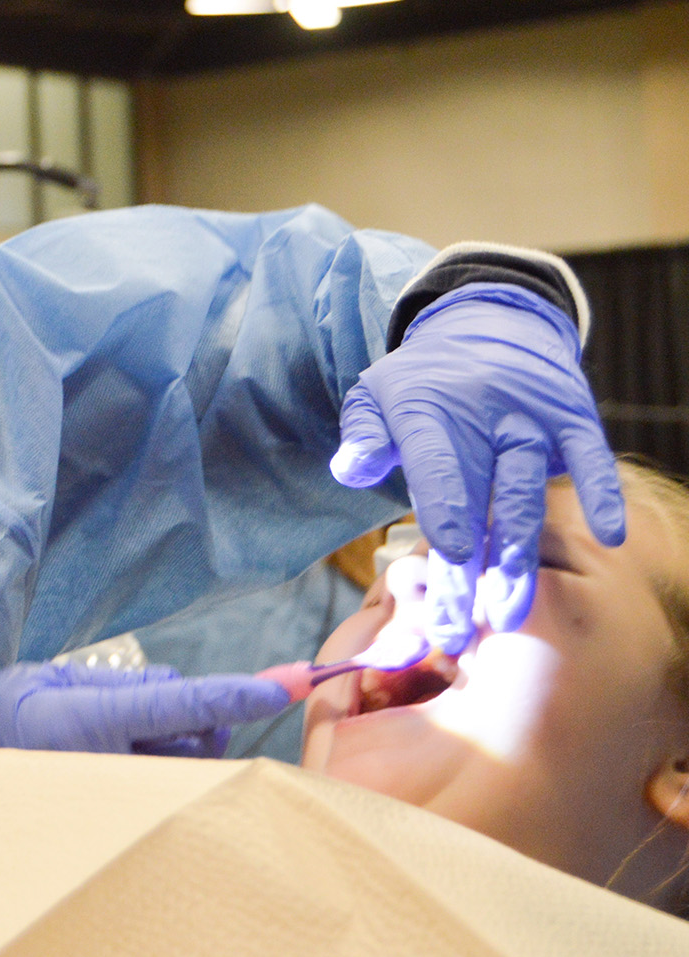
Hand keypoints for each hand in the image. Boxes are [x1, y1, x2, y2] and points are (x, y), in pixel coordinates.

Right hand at [0, 661, 290, 782]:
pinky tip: (118, 761)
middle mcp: (108, 767)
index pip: (179, 704)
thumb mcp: (36, 681)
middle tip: (151, 705)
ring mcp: (113, 800)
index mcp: (84, 722)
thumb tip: (174, 688)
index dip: (236, 692)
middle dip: (199, 716)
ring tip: (115, 735)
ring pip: (184, 764)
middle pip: (196, 737)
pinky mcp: (114, 820)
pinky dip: (159, 765)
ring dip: (176, 742)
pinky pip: (162, 787)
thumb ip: (112, 684)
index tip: (287, 681)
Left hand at [332, 283, 624, 653]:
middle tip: (459, 630)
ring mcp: (531, 423)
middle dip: (470, 569)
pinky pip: (591, 460)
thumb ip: (364, 435)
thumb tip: (348, 469)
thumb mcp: (377, 395)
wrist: (488, 326)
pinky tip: (608, 537)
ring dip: (519, 555)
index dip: (447, 508)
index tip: (454, 554)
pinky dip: (601, 493)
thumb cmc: (424, 381)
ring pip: (528, 494)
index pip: (437, 465)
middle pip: (480, 501)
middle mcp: (485, 419)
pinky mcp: (572, 423)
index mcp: (429, 414)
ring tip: (507, 613)